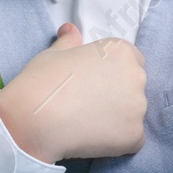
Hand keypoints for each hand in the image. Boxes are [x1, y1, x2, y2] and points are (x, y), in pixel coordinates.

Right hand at [0, 22, 146, 163]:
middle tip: (89, 104)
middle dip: (117, 95)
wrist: (34, 119)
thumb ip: (70, 41)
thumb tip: (70, 30)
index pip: (130, 60)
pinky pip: (132, 139)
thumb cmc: (41, 82)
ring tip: (87, 123)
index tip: (95, 84)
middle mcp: (136, 75)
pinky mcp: (135, 135)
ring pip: (133, 114)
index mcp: (120, 51)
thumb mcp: (54, 53)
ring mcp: (138, 106)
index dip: (112, 73)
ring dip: (117, 119)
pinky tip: (92, 138)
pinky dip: (117, 141)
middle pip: (134, 86)